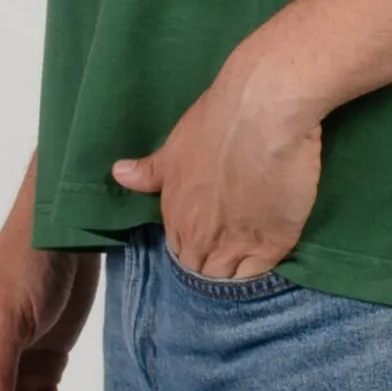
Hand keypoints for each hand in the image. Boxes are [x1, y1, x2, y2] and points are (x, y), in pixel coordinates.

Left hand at [111, 55, 322, 279]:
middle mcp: (201, 239)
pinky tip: (268, 248)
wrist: (262, 113)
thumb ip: (149, 171)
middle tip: (229, 238)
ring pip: (229, 277)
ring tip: (249, 246)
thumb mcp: (175, 147)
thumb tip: (117, 174)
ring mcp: (237, 246)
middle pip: (202, 268)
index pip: (178, 249)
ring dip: (235, 267)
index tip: (206, 228)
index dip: (192, 241)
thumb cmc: (215, 122)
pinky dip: (261, 266)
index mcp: (176, 216)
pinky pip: (260, 272)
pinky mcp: (273, 245)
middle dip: (211, 260)